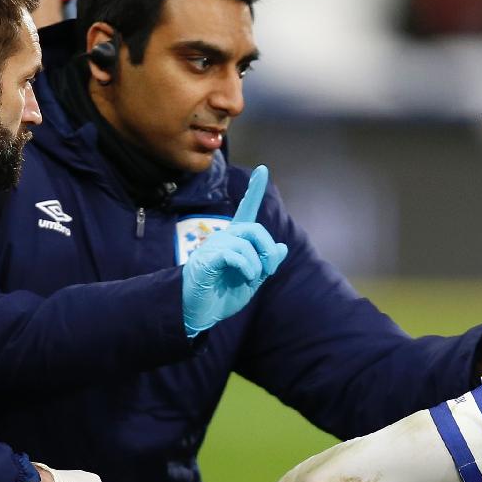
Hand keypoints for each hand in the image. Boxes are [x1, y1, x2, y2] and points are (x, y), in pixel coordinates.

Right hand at [182, 165, 287, 335]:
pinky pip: (234, 254)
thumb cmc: (222, 295)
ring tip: (251, 279)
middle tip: (268, 270)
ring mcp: (213, 247)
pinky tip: (244, 278)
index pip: (246, 210)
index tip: (263, 170)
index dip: (255, 190)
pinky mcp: (207, 259)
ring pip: (246, 243)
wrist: (199, 312)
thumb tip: (282, 247)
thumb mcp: (251, 281)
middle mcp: (224, 238)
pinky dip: (246, 267)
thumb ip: (265, 264)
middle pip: (254, 229)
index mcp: (235, 240)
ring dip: (257, 264)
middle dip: (267, 250)